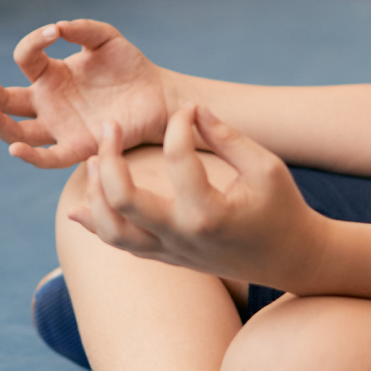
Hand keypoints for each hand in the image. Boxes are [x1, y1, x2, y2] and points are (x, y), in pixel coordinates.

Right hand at [0, 19, 171, 168]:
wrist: (159, 97)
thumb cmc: (130, 67)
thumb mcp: (106, 38)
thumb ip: (83, 29)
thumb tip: (57, 27)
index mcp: (51, 75)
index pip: (25, 59)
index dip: (33, 43)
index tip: (55, 32)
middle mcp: (48, 103)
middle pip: (4, 100)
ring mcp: (60, 127)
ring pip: (15, 131)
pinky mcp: (78, 147)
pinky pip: (48, 158)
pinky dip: (30, 157)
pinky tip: (15, 148)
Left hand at [70, 104, 321, 283]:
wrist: (292, 260)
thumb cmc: (282, 208)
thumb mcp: (265, 167)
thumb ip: (227, 137)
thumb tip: (191, 110)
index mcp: (209, 212)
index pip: (178, 157)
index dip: (180, 123)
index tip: (188, 110)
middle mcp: (182, 236)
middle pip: (123, 199)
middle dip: (108, 157)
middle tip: (110, 126)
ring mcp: (170, 253)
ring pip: (112, 230)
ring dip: (94, 193)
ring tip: (94, 160)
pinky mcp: (166, 259)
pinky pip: (121, 245)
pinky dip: (96, 225)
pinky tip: (78, 205)